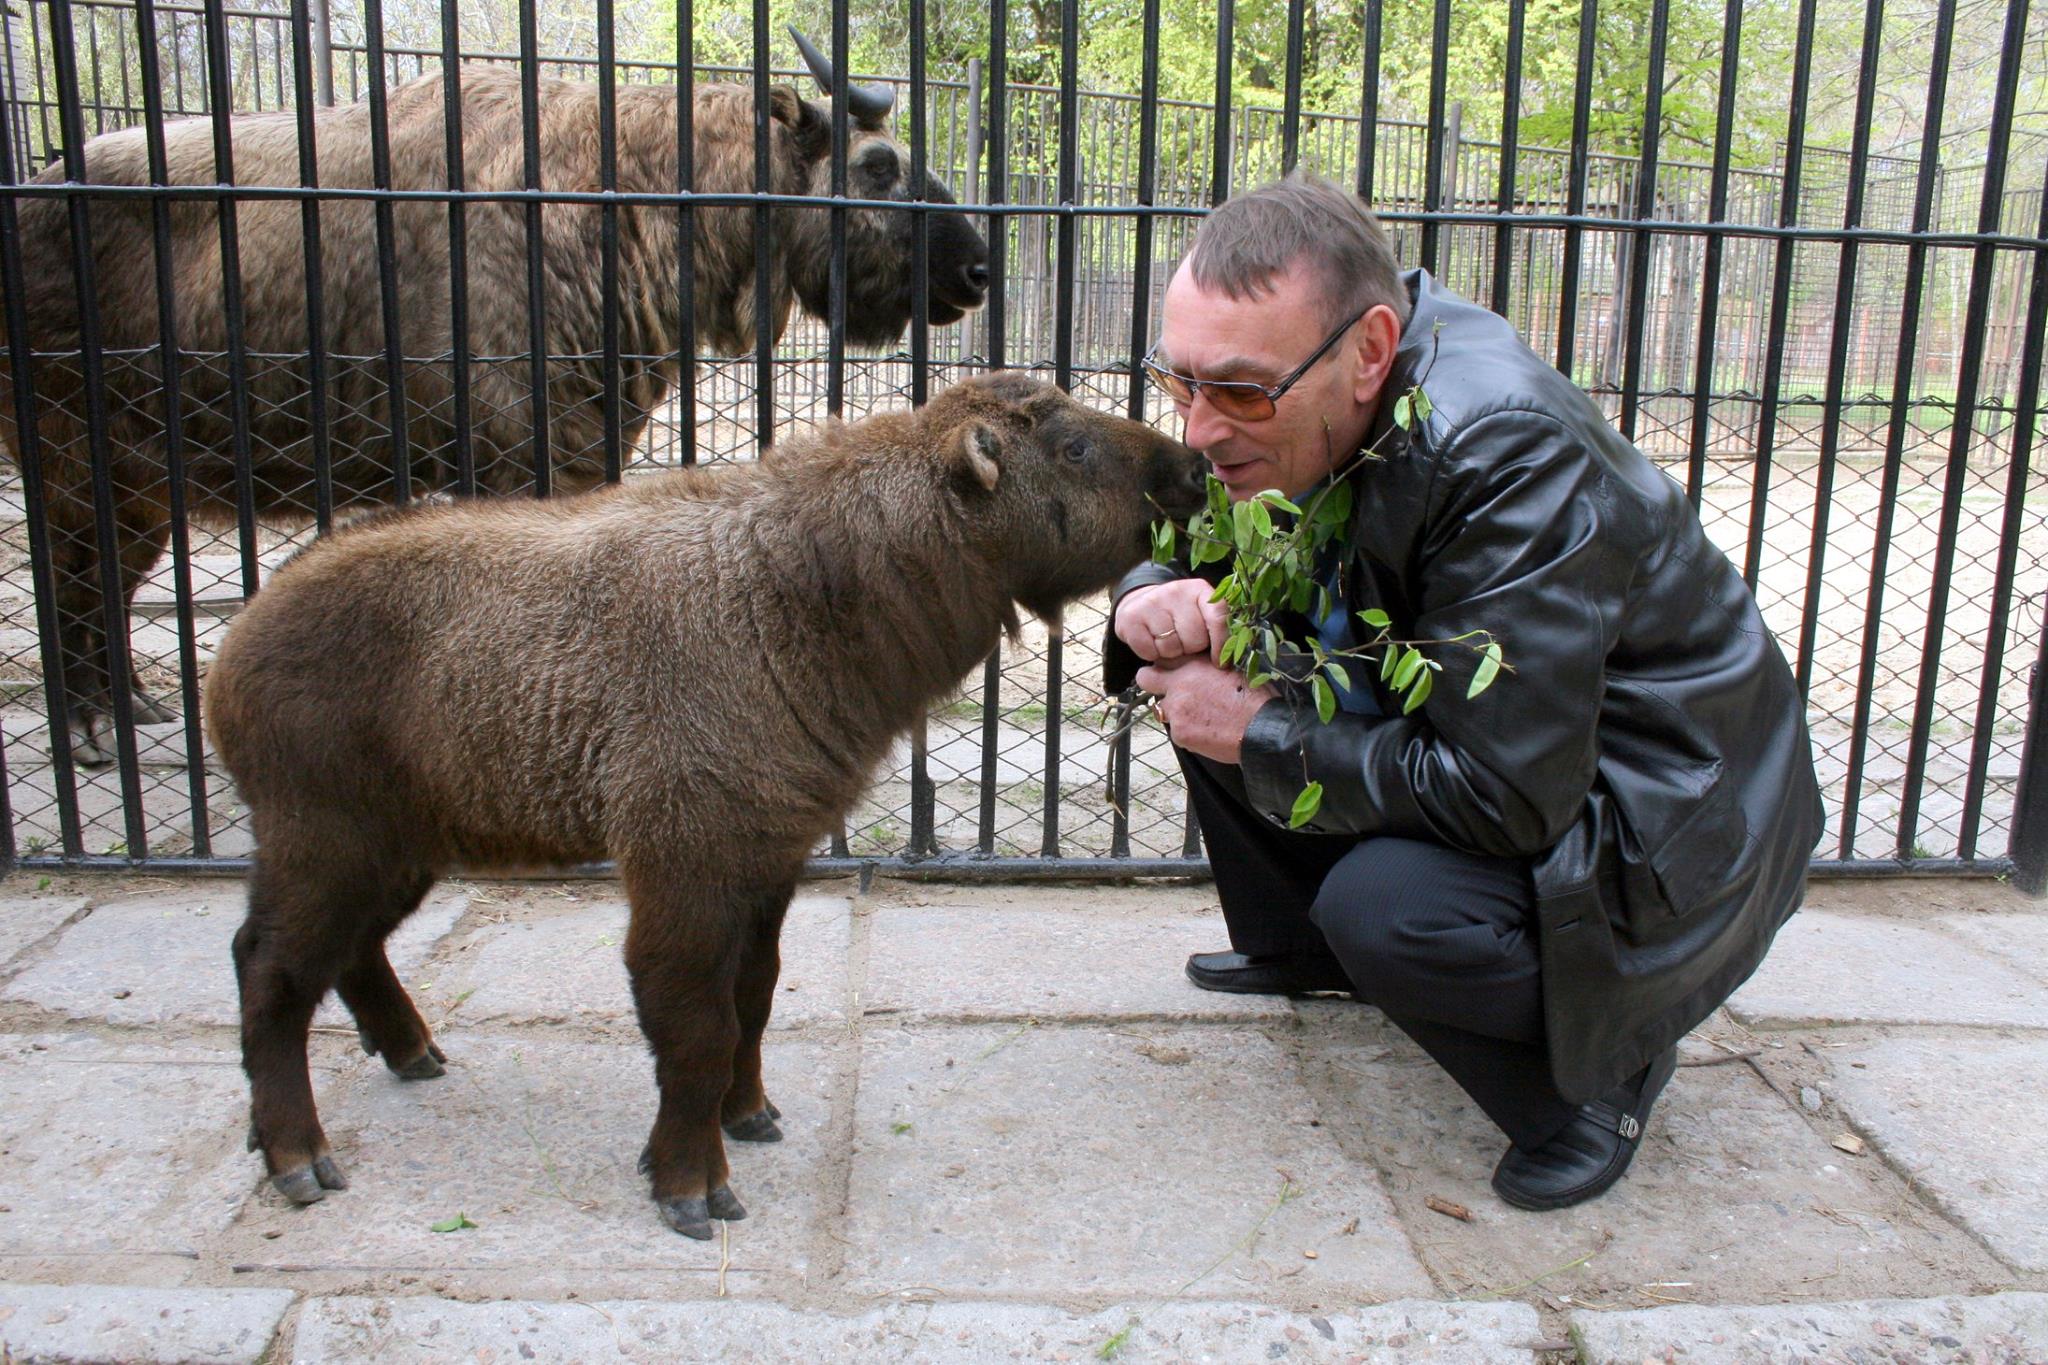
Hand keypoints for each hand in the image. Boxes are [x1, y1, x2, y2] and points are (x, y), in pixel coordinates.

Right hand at [1114, 579, 1229, 663]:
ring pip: (1172, 648)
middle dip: (1191, 647)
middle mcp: (1175, 591)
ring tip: (1167, 639)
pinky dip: (1151, 654)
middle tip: (1183, 640)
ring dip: (1171, 652)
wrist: (1139, 603)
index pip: (1219, 617)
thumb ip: (1216, 627)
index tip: (1220, 662)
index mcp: (1199, 589)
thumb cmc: (1178, 615)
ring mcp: (1151, 602)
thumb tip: (1230, 658)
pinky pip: (1149, 652)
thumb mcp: (1199, 613)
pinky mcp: (1131, 617)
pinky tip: (1150, 641)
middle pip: (1195, 638)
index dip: (1221, 644)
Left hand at [1134, 657, 1274, 764]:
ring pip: (1161, 708)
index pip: (1162, 657)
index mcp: (1193, 665)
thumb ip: (1206, 666)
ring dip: (1173, 710)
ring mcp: (1176, 711)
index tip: (1171, 670)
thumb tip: (1199, 666)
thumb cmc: (1255, 697)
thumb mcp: (1231, 668)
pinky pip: (1175, 731)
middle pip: (1145, 678)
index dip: (1166, 664)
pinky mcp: (1179, 734)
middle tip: (1167, 690)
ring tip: (1198, 716)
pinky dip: (1187, 731)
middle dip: (1152, 682)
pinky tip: (1206, 731)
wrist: (1262, 730)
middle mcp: (1178, 685)